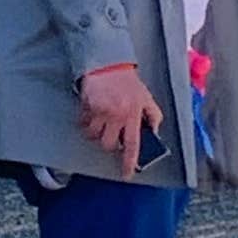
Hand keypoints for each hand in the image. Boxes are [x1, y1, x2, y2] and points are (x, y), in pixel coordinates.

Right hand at [76, 62, 162, 179]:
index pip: (132, 144)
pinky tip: (92, 112)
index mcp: (133, 113)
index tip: (126, 174)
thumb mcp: (146, 97)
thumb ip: (153, 115)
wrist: (110, 63)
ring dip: (95, 133)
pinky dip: (85, 122)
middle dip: (108, 143)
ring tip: (100, 122)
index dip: (129, 162)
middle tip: (111, 134)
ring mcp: (100, 110)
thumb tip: (154, 133)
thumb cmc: (128, 81)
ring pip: (93, 136)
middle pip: (108, 144)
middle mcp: (117, 114)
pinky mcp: (87, 105)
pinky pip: (83, 123)